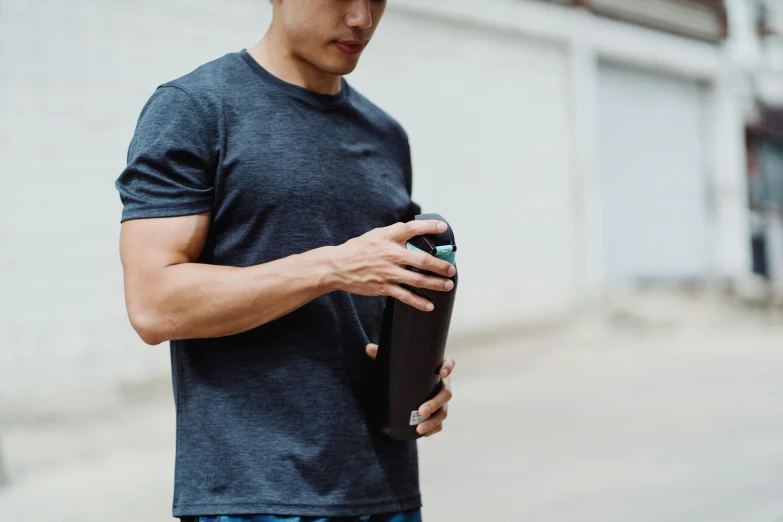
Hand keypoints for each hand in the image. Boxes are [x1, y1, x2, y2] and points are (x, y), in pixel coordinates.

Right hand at [330, 220, 455, 311]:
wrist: (338, 266)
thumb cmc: (358, 249)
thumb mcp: (377, 234)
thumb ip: (396, 232)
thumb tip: (415, 231)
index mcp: (389, 239)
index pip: (412, 229)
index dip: (429, 227)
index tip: (444, 228)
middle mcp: (391, 255)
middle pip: (422, 260)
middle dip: (440, 265)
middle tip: (451, 269)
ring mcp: (388, 273)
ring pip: (417, 280)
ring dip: (435, 284)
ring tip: (447, 285)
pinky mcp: (384, 287)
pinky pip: (405, 296)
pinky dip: (418, 302)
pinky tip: (429, 306)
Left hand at [366, 343, 454, 437]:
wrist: (407, 385)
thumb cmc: (404, 369)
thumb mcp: (395, 361)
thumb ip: (383, 354)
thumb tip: (368, 348)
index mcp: (436, 368)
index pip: (449, 364)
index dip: (448, 367)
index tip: (441, 372)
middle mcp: (443, 384)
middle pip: (446, 393)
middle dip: (435, 403)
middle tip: (421, 410)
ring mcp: (441, 401)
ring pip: (444, 412)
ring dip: (433, 421)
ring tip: (419, 428)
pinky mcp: (437, 413)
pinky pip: (439, 423)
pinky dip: (433, 428)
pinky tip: (423, 434)